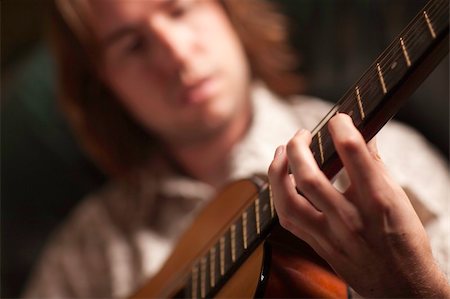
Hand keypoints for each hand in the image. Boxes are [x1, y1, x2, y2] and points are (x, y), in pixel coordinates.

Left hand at [268, 113, 449, 297]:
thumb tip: (360, 132)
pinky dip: (280, 195)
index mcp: (377, 200)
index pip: (352, 152)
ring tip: (281, 152)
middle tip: (300, 134)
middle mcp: (350, 218)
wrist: (401, 285)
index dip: (340, 127)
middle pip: (309, 176)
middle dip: (297, 146)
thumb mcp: (398, 197)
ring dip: (278, 171)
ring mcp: (330, 235)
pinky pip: (288, 219)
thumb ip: (374, 163)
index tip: (337, 120)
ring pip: (288, 200)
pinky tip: (282, 181)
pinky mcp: (318, 246)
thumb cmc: (403, 238)